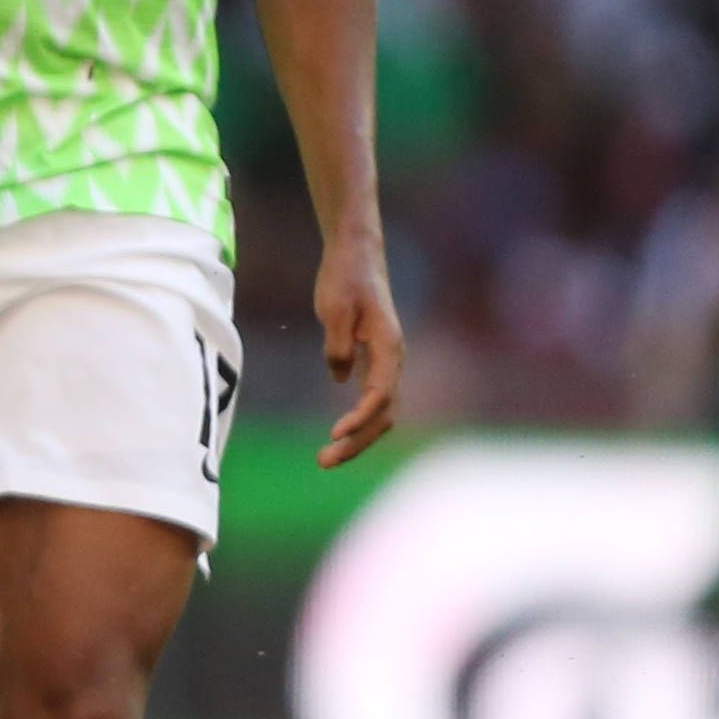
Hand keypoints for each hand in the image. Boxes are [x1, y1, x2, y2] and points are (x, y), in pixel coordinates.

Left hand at [312, 222, 402, 466]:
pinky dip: (359, 421)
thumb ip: (338, 343)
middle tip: (323, 462)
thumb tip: (339, 376)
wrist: (357, 256)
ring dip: (358, 437)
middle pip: (383, 413)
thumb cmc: (345, 278)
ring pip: (380, 412)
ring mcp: (387, 362)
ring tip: (326, 457)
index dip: (360, 418)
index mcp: (389, 347)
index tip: (335, 433)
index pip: (380, 394)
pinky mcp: (375, 361)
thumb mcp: (334, 308)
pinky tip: (338, 435)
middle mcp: (394, 359)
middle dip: (357, 441)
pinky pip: (373, 401)